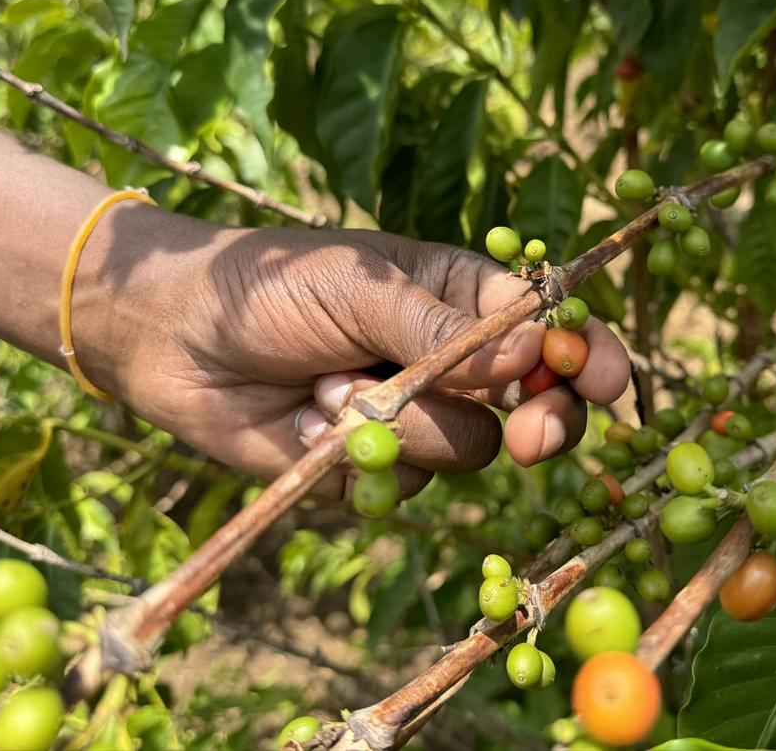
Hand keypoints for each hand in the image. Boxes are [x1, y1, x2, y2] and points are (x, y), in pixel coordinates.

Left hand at [90, 214, 630, 499]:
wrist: (172, 339)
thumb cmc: (270, 288)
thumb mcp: (360, 288)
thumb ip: (445, 329)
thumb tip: (530, 359)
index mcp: (460, 299)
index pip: (547, 331)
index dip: (583, 356)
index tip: (604, 380)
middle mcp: (450, 364)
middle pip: (533, 407)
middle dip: (540, 421)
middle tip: (532, 433)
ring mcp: (414, 419)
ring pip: (466, 451)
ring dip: (404, 425)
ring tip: (329, 385)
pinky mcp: (372, 470)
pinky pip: (402, 487)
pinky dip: (356, 458)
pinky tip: (305, 423)